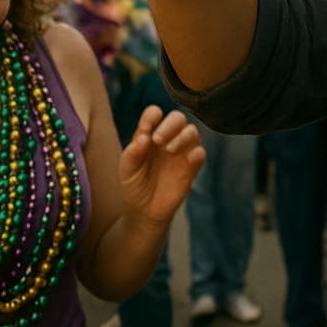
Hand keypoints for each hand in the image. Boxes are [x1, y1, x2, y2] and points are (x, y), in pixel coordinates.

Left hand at [117, 106, 205, 228]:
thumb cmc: (133, 185)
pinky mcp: (192, 167)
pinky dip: (197, 153)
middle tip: (158, 139)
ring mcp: (181, 152)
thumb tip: (143, 136)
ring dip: (182, 136)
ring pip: (192, 132)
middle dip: (170, 124)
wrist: (144, 211)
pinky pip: (200, 154)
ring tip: (169, 150)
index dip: (152, 115)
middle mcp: (168, 139)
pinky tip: (188, 159)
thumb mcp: (126, 170)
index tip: (147, 124)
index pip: (154, 115)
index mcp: (149, 135)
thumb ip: (132, 153)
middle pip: (178, 118)